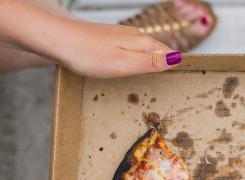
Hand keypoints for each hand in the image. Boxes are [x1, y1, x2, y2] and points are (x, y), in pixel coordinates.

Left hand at [36, 18, 181, 77]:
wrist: (56, 40)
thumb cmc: (87, 54)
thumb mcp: (123, 63)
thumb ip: (150, 62)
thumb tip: (178, 58)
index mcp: (140, 42)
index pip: (167, 53)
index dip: (177, 64)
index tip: (189, 74)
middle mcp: (132, 35)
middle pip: (156, 50)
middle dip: (166, 62)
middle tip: (178, 79)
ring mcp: (118, 36)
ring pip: (143, 49)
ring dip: (151, 60)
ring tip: (159, 74)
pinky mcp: (106, 40)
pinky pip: (129, 49)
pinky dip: (135, 58)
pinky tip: (131, 65)